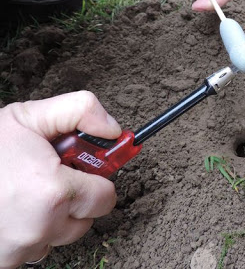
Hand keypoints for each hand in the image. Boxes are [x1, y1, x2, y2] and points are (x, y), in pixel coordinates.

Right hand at [0, 91, 120, 268]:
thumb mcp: (29, 116)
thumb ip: (79, 111)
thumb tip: (113, 130)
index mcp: (53, 192)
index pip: (106, 198)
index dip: (98, 180)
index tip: (84, 169)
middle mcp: (40, 227)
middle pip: (85, 220)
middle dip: (77, 199)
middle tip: (52, 177)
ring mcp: (19, 249)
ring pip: (59, 236)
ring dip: (52, 218)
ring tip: (27, 192)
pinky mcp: (4, 261)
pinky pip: (33, 250)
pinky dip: (30, 233)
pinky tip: (13, 210)